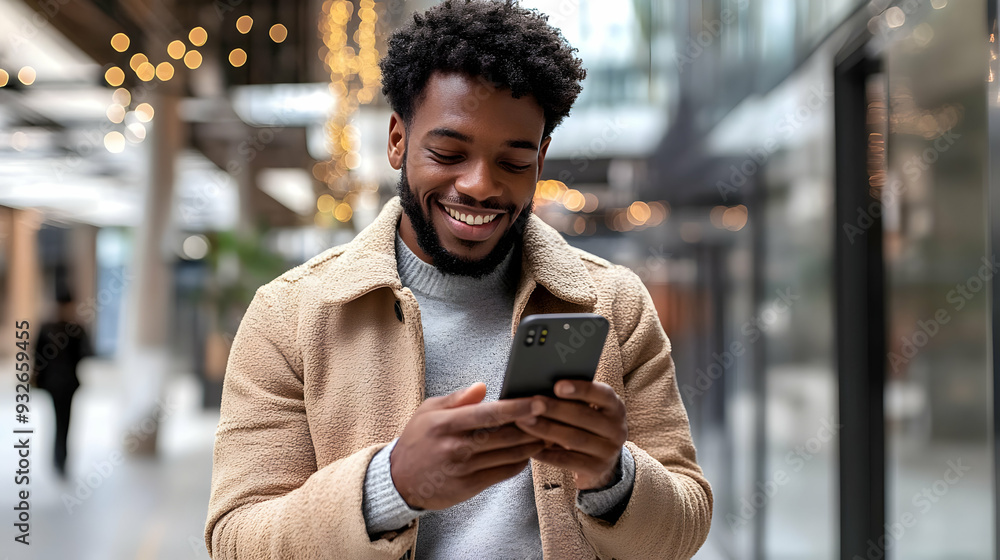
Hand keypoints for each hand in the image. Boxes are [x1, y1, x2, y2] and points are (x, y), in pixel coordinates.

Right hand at [390, 382, 545, 509]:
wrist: (400, 481)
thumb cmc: (416, 441)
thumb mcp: (428, 411)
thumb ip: (457, 399)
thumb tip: (483, 387)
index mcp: (446, 423)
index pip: (489, 414)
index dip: (516, 408)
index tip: (537, 401)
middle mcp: (456, 446)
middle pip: (504, 435)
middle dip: (533, 426)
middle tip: (553, 416)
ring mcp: (464, 468)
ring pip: (509, 455)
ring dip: (532, 445)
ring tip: (548, 433)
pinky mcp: (470, 486)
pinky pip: (503, 473)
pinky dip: (520, 463)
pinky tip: (527, 453)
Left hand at [514, 380, 627, 489]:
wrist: (602, 461)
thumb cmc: (586, 425)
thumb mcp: (589, 409)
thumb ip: (574, 399)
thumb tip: (542, 384)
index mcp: (615, 407)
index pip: (602, 394)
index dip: (581, 389)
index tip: (557, 386)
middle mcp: (617, 429)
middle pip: (585, 416)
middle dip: (556, 409)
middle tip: (532, 403)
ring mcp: (609, 451)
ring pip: (575, 439)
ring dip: (547, 430)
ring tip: (524, 422)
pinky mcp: (597, 469)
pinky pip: (568, 461)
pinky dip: (548, 454)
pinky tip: (531, 447)